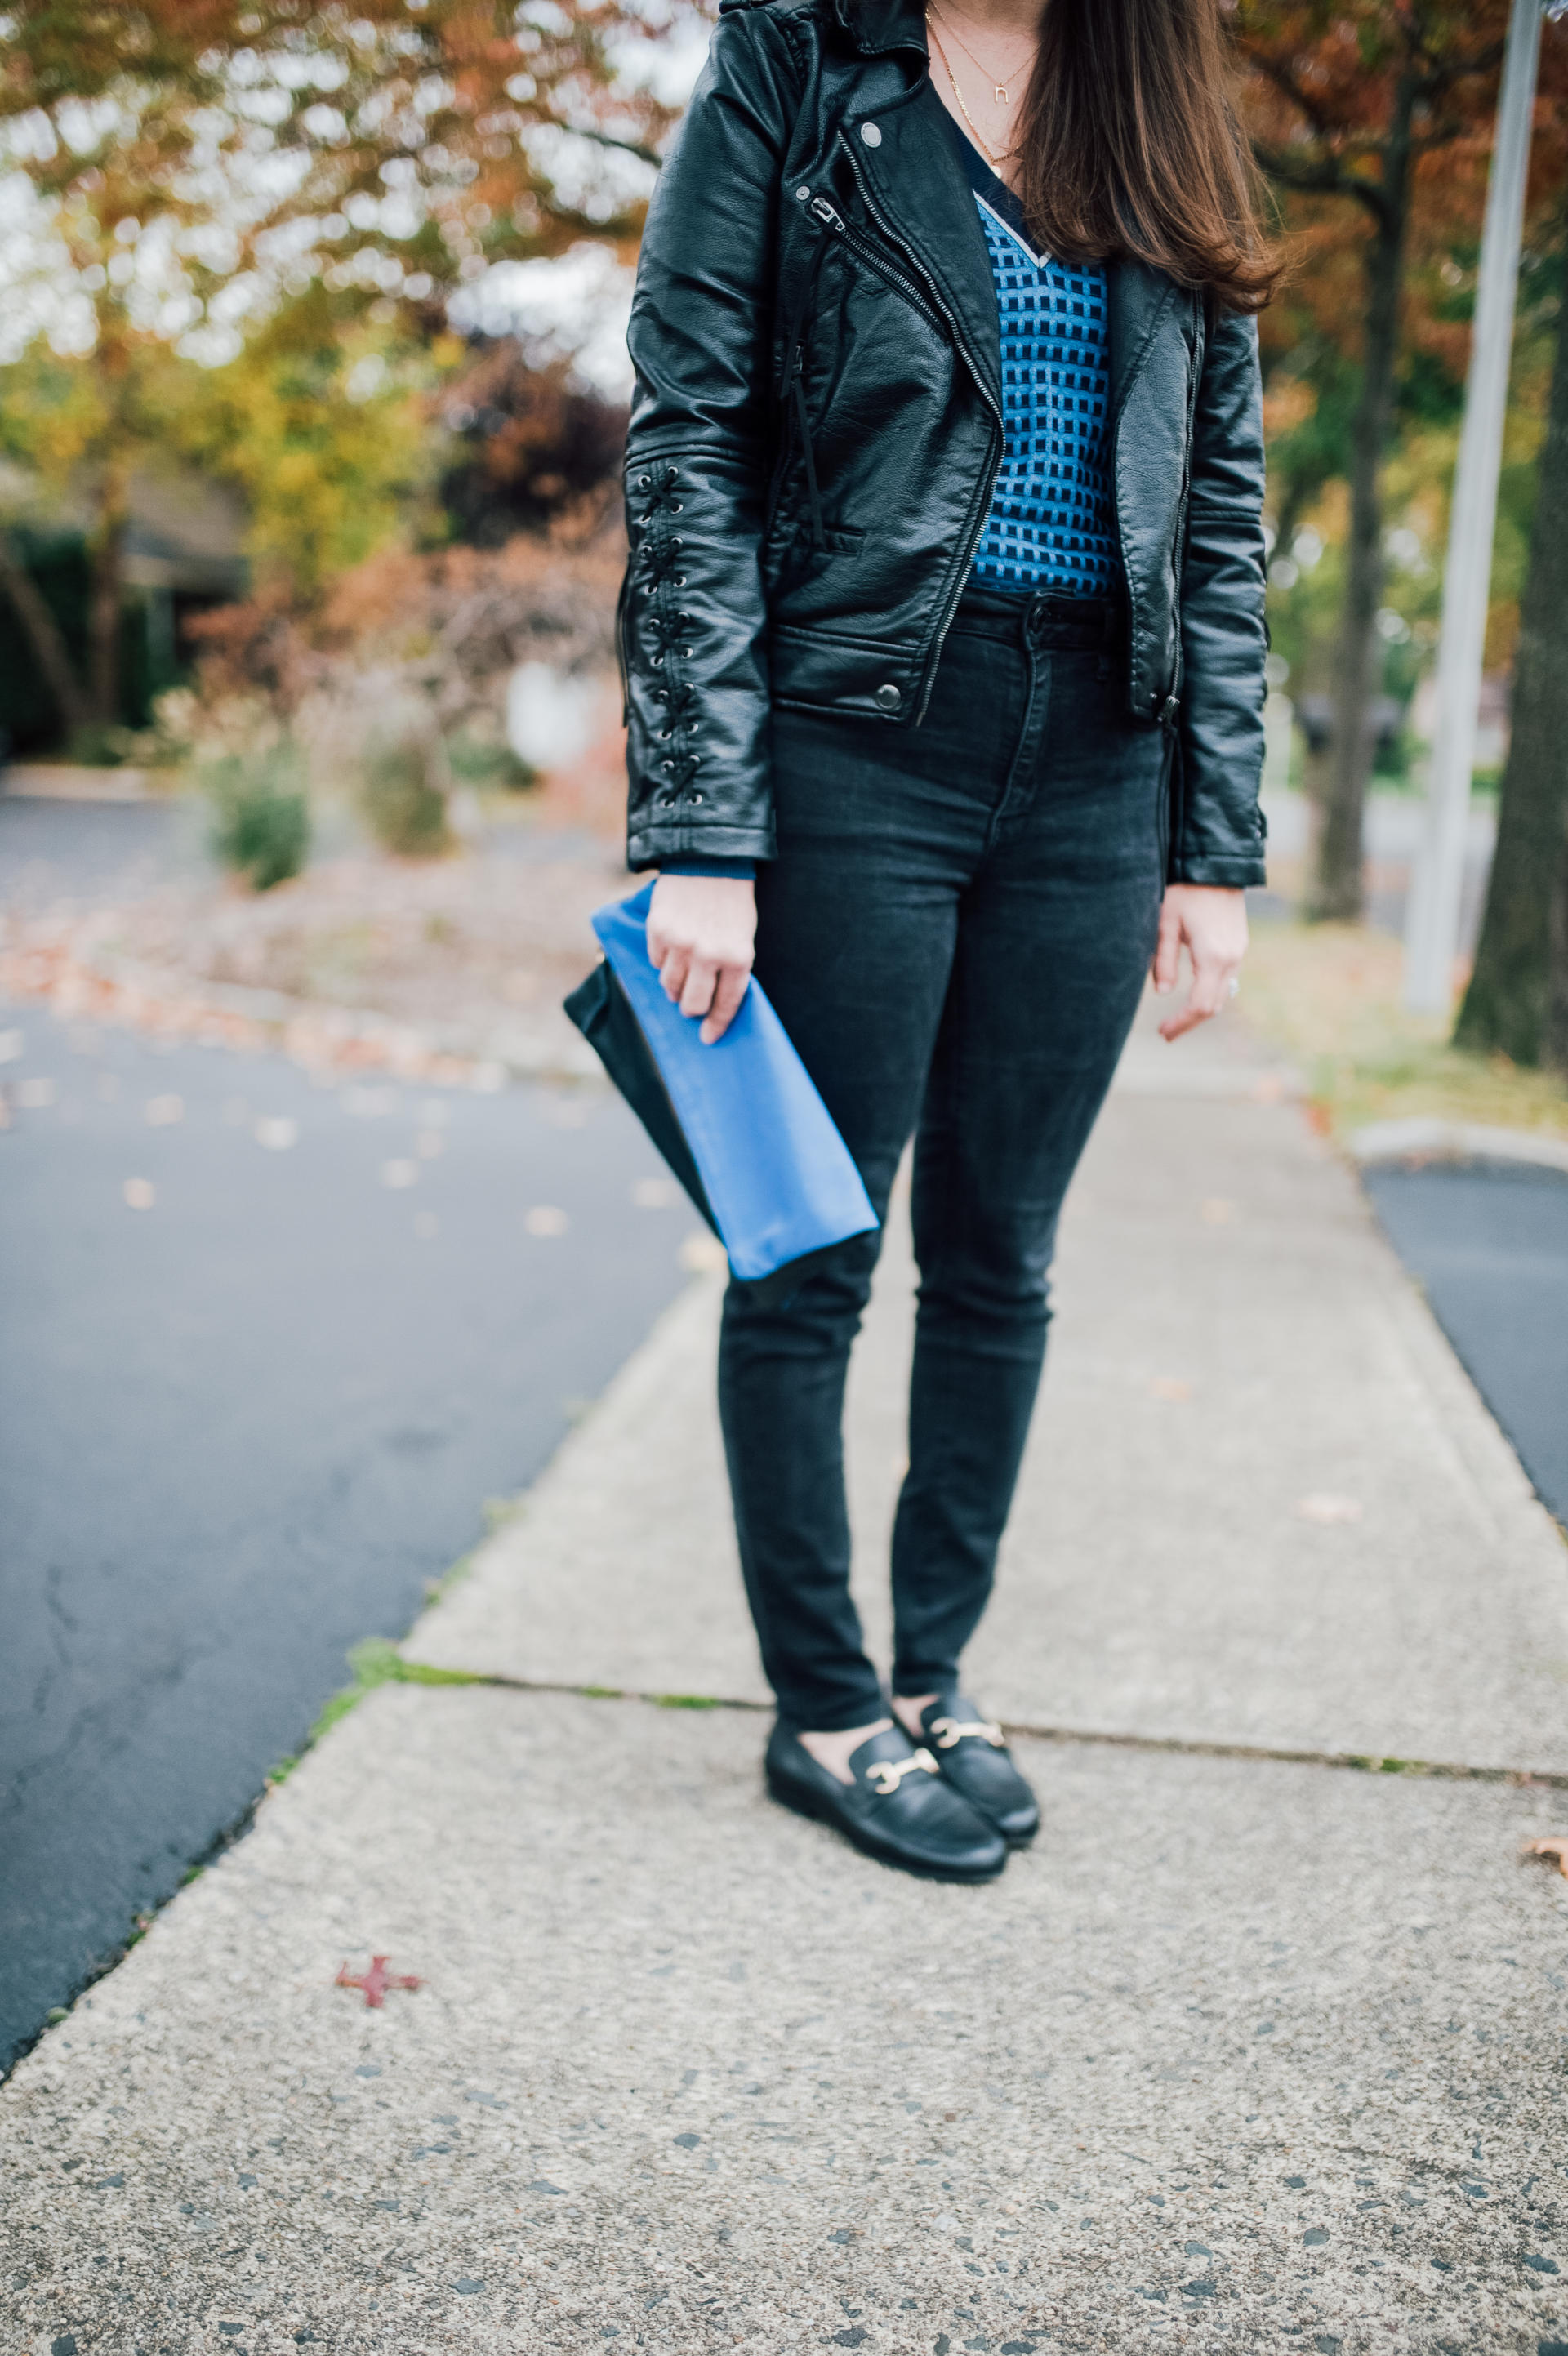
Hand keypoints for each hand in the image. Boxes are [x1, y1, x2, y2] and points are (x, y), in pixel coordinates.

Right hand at [646, 873, 757, 1043]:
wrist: (710, 859)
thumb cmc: (732, 901)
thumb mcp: (744, 936)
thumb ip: (731, 969)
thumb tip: (712, 1003)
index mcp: (737, 958)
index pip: (725, 1004)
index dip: (716, 1025)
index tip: (707, 1037)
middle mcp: (708, 955)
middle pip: (691, 1004)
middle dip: (692, 1008)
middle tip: (692, 1003)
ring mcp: (681, 944)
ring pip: (670, 986)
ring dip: (675, 985)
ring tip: (683, 971)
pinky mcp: (659, 932)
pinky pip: (656, 962)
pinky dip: (663, 960)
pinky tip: (672, 946)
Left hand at [1151, 883, 1247, 1041]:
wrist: (1217, 865)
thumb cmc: (1185, 891)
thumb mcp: (1166, 924)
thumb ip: (1164, 960)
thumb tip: (1162, 993)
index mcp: (1213, 957)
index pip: (1200, 1005)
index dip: (1181, 1023)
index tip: (1163, 1033)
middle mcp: (1231, 959)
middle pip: (1214, 1006)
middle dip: (1190, 1022)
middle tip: (1166, 1032)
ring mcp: (1239, 952)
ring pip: (1223, 994)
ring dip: (1201, 1010)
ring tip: (1176, 1018)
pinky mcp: (1240, 945)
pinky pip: (1227, 979)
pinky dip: (1210, 993)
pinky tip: (1192, 993)